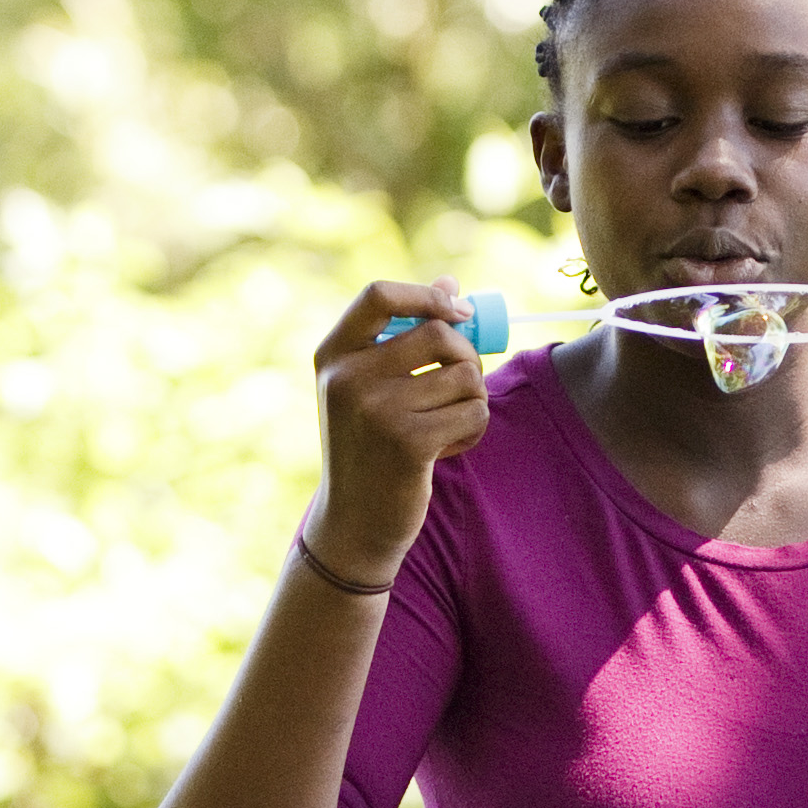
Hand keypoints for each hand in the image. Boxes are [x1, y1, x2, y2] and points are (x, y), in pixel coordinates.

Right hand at [308, 277, 496, 585]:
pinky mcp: (409, 442)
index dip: (426, 295)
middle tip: (464, 384)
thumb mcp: (369, 387)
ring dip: (473, 399)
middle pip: (438, 333)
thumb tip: (450, 285)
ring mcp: (376, 410)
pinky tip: (449, 448)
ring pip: (465, 376)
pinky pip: (473, 412)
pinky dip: (474, 429)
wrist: (353, 522)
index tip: (456, 310)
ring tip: (450, 423)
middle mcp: (348, 377)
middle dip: (466, 355)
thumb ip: (403, 336)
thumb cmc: (368, 448)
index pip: (379, 295)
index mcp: (333, 355)